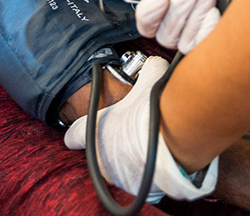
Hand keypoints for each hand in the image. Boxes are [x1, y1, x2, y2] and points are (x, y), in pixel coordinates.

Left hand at [65, 56, 217, 200]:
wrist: (178, 139)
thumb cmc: (155, 109)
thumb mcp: (150, 80)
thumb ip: (147, 70)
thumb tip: (153, 63)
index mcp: (92, 133)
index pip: (72, 135)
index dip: (78, 131)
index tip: (85, 128)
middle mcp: (100, 158)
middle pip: (100, 149)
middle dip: (114, 139)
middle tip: (132, 126)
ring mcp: (118, 175)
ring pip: (118, 164)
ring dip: (129, 154)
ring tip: (149, 139)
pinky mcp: (139, 186)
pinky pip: (138, 175)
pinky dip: (146, 166)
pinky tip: (160, 152)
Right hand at [136, 0, 220, 52]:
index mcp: (182, 7)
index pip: (150, 24)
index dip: (147, 15)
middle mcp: (192, 27)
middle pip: (164, 36)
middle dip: (176, 10)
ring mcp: (209, 41)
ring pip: (183, 43)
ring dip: (194, 14)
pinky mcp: (225, 49)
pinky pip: (205, 50)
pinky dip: (208, 28)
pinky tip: (217, 11)